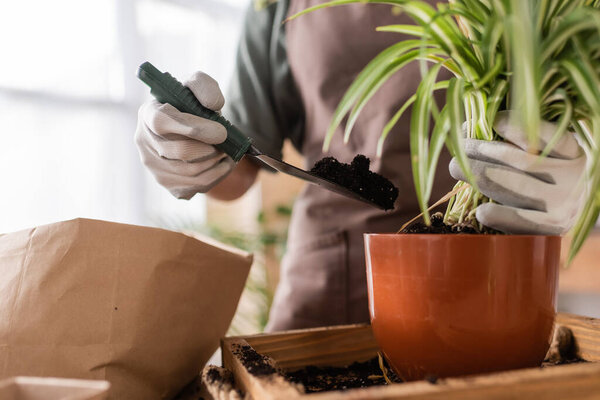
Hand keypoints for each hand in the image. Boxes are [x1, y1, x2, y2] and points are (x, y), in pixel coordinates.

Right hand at [135, 71, 233, 199]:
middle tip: (227, 141)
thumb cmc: (192, 105)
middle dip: (211, 147)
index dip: (192, 128)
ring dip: (217, 161)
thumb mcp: (197, 87)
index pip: (161, 122)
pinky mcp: (170, 186)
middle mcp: (144, 143)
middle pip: (180, 151)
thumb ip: (204, 87)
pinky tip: (224, 162)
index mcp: (147, 114)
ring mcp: (155, 168)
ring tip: (227, 150)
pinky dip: (219, 174)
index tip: (221, 131)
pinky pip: (198, 185)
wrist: (192, 129)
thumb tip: (213, 105)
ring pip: (192, 172)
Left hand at [449, 110, 586, 234]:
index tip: (493, 120)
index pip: (548, 137)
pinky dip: (500, 215)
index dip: (519, 128)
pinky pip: (523, 221)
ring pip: (517, 188)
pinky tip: (481, 211)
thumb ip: (518, 140)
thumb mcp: (545, 154)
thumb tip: (473, 126)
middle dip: (484, 151)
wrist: (569, 214)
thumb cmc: (547, 177)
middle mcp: (572, 177)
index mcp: (573, 153)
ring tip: (456, 168)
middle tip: (460, 146)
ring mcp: (564, 204)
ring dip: (481, 176)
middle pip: (522, 162)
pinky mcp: (552, 228)